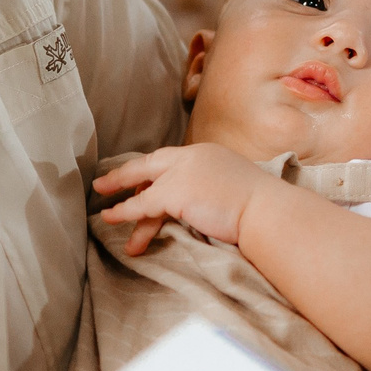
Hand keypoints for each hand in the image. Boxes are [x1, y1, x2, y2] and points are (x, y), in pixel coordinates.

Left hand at [95, 143, 271, 254]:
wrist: (267, 210)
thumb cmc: (261, 206)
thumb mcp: (235, 185)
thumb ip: (215, 185)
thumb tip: (204, 202)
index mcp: (207, 153)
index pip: (172, 161)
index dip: (153, 173)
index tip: (141, 182)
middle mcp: (191, 157)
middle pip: (149, 164)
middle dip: (124, 175)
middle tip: (103, 184)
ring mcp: (181, 173)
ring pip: (143, 189)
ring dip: (123, 204)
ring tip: (106, 216)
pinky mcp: (173, 193)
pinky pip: (141, 205)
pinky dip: (124, 212)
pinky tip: (111, 217)